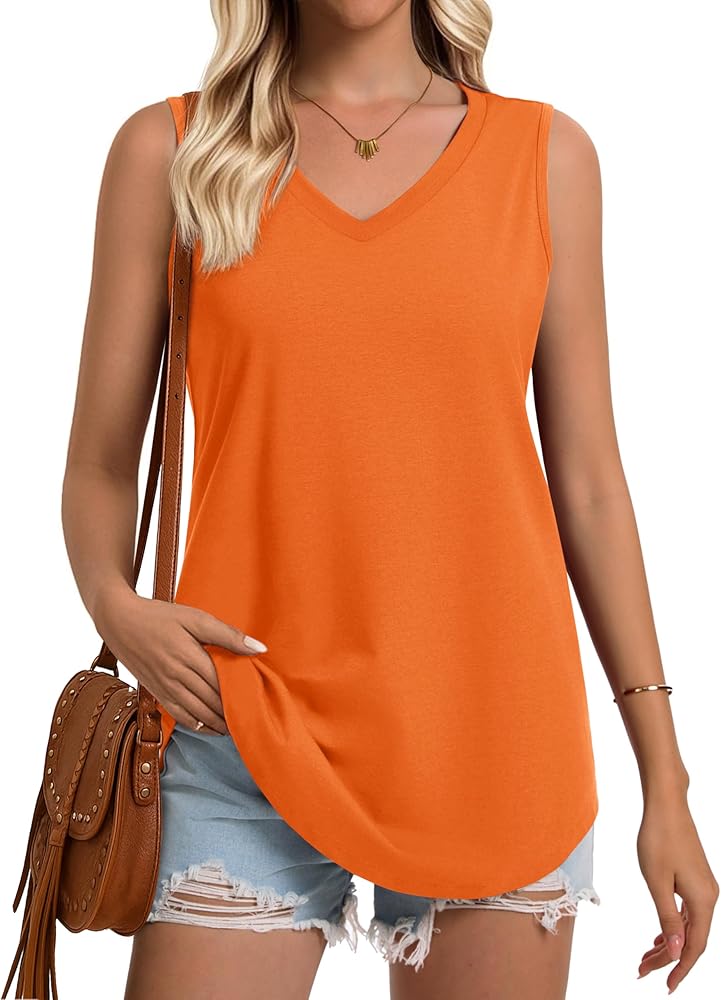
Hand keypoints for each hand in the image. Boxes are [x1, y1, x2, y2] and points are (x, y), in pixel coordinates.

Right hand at [93, 584, 267, 735]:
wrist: (120, 621)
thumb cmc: (160, 616)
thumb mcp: (196, 618)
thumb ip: (228, 635)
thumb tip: (259, 648)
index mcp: (188, 655)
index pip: (221, 682)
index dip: (240, 694)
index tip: (257, 700)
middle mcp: (176, 675)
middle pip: (210, 700)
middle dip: (231, 712)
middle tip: (252, 718)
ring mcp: (164, 686)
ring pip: (196, 712)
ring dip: (217, 723)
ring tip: (235, 728)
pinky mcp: (155, 692)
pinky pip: (178, 715)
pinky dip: (196, 725)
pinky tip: (209, 728)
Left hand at [636, 793, 718, 992]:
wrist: (666, 805)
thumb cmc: (658, 838)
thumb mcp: (657, 881)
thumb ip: (667, 917)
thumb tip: (675, 951)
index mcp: (703, 900)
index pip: (694, 946)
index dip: (680, 968)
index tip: (665, 986)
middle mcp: (709, 897)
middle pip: (691, 939)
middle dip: (667, 958)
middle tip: (641, 971)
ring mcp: (703, 887)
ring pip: (688, 926)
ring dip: (667, 943)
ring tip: (644, 958)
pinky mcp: (695, 879)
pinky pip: (686, 912)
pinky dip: (671, 926)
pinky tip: (657, 935)